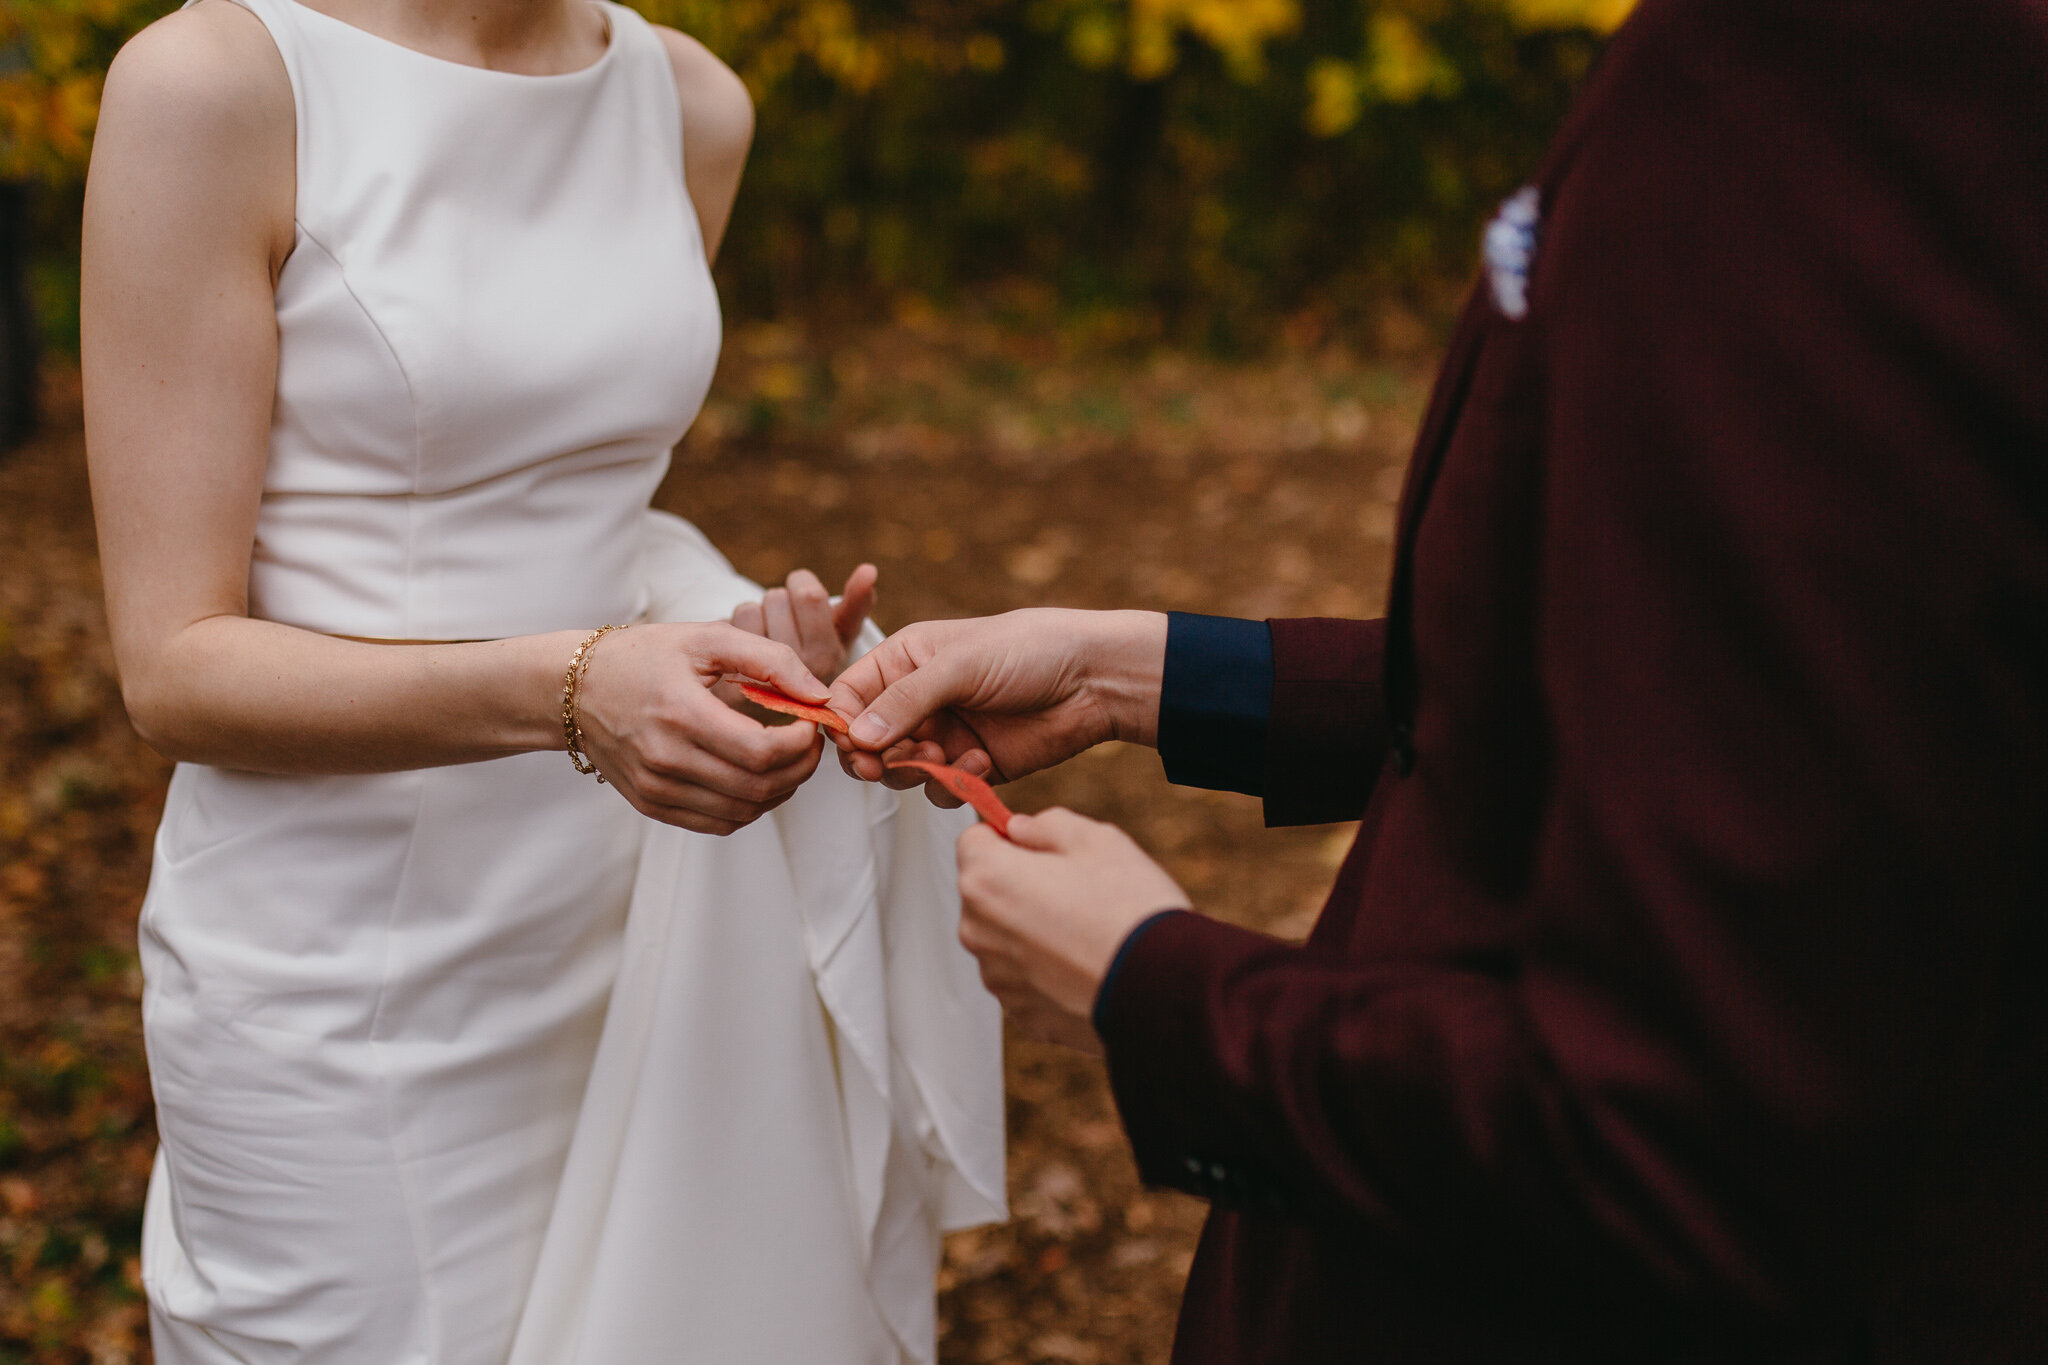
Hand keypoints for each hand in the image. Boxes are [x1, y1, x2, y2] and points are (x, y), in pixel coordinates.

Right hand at [572, 622, 830, 834]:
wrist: (574, 689)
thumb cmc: (643, 656)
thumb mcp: (706, 638)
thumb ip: (770, 659)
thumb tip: (819, 695)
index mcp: (680, 713)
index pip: (761, 752)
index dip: (802, 744)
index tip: (812, 723)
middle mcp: (665, 760)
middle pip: (757, 787)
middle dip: (800, 768)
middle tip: (810, 743)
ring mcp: (656, 789)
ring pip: (743, 812)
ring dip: (781, 791)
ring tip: (789, 759)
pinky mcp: (652, 806)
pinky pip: (719, 823)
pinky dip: (750, 806)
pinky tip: (758, 778)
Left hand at [730, 565, 877, 683]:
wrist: (777, 699)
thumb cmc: (813, 654)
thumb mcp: (840, 631)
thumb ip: (858, 601)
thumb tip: (869, 569)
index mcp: (829, 655)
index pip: (809, 594)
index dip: (801, 583)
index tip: (802, 594)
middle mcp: (796, 672)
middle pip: (777, 597)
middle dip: (778, 602)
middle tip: (783, 623)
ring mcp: (764, 679)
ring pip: (750, 608)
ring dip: (755, 616)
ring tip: (765, 638)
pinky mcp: (732, 682)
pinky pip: (728, 626)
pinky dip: (733, 630)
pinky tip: (744, 649)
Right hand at [827, 609, 1165, 805]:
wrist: (1094, 680)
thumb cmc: (1028, 651)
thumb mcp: (961, 665)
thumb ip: (906, 701)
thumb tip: (856, 738)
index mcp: (905, 660)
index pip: (849, 695)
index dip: (841, 723)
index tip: (852, 745)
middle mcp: (917, 698)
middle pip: (866, 741)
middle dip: (875, 756)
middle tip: (886, 764)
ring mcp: (944, 733)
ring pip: (900, 771)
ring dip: (915, 770)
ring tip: (944, 755)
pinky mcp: (972, 765)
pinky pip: (940, 789)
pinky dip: (953, 783)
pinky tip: (983, 760)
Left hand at [955, 808, 1187, 1054]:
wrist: (1162, 987)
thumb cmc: (1129, 908)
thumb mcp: (1096, 839)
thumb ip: (1046, 825)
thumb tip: (1021, 830)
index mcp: (986, 880)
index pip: (972, 841)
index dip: (1006, 837)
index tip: (1034, 844)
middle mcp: (978, 932)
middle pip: (986, 893)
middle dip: (1018, 885)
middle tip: (1073, 888)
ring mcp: (998, 979)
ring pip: (1006, 939)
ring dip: (1032, 930)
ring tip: (1087, 930)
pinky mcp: (1023, 1014)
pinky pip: (1027, 979)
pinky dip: (1049, 970)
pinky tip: (1088, 964)